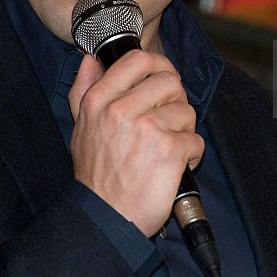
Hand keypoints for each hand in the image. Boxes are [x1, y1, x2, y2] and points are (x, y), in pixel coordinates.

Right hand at [68, 50, 203, 236]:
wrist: (105, 217)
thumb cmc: (96, 175)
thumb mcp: (80, 127)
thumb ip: (84, 89)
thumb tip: (90, 59)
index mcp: (100, 100)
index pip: (139, 59)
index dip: (158, 65)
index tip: (162, 79)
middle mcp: (122, 109)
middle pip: (170, 82)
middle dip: (175, 101)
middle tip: (167, 121)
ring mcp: (147, 129)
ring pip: (187, 111)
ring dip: (183, 131)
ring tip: (167, 148)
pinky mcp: (169, 150)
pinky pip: (196, 140)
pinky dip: (191, 155)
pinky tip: (174, 166)